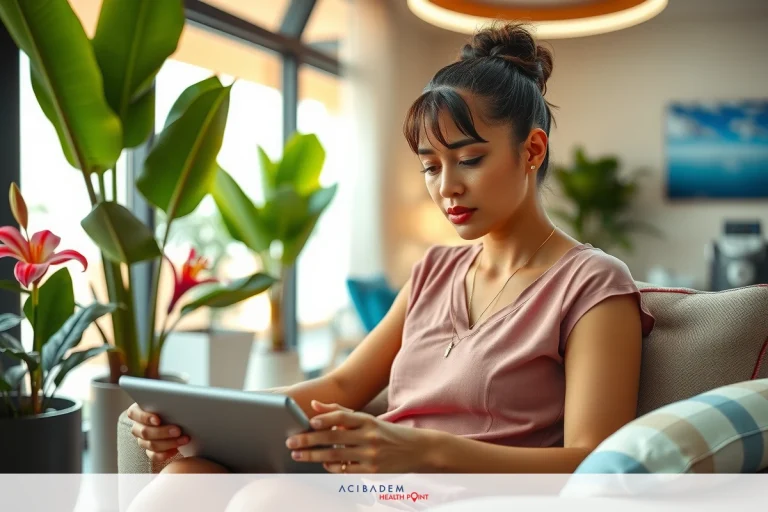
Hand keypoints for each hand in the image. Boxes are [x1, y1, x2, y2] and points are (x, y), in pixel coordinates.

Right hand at [126, 402, 189, 463]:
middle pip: (144, 432)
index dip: (145, 417)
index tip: (158, 420)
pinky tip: (176, 450)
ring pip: (151, 445)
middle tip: (178, 430)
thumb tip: (175, 398)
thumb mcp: (167, 398)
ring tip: (184, 439)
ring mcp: (142, 440)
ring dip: (169, 443)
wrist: (177, 415)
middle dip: (163, 432)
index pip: (134, 413)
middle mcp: (138, 426)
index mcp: (137, 411)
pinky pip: (154, 456)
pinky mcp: (150, 450)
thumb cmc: (170, 404)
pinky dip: (165, 454)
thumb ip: (166, 399)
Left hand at [285, 400, 435, 473]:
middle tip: (291, 442)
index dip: (325, 419)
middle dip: (309, 440)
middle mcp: (369, 437)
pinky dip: (331, 467)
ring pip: (336, 456)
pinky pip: (346, 470)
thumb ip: (340, 412)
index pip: (343, 417)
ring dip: (313, 456)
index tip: (309, 422)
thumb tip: (314, 405)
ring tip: (297, 454)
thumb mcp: (368, 419)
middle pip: (333, 439)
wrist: (417, 450)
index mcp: (367, 421)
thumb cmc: (387, 433)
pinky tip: (321, 464)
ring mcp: (370, 455)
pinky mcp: (372, 471)